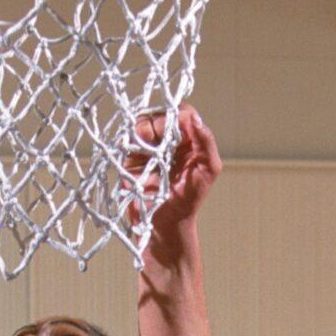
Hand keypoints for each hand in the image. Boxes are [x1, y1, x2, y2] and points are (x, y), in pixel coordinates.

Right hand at [130, 105, 221, 249]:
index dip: (176, 117)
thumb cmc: (189, 198)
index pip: (182, 113)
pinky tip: (139, 156)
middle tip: (160, 145)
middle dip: (159, 125)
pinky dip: (132, 142)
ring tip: (149, 151)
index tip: (174, 134)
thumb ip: (206, 142)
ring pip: (141, 121)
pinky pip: (127, 138)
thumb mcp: (208, 170)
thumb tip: (195, 119)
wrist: (164, 222)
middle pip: (160, 113)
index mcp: (189, 138)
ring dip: (144, 132)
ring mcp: (148, 145)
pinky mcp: (130, 155)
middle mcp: (168, 138)